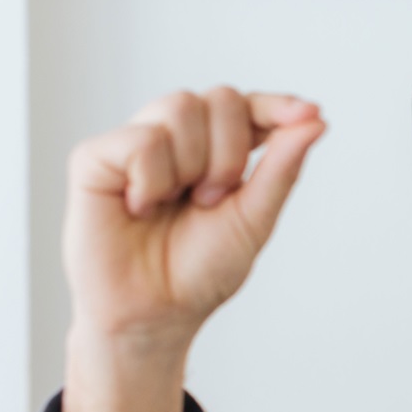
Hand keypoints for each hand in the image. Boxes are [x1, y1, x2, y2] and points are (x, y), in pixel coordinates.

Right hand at [60, 87, 326, 411]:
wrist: (157, 313)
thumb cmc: (201, 270)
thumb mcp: (255, 217)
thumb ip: (282, 167)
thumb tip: (315, 120)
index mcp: (219, 150)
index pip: (250, 106)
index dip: (277, 105)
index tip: (308, 113)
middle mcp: (179, 139)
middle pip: (220, 97)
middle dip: (230, 151)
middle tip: (213, 199)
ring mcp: (136, 143)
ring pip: (180, 105)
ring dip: (193, 165)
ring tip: (176, 204)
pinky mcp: (96, 158)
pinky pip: (141, 139)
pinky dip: (152, 178)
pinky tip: (140, 207)